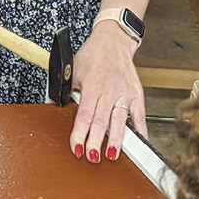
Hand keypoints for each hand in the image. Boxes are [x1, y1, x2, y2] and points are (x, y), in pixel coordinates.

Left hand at [69, 21, 146, 162]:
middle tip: (92, 157)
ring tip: (112, 155)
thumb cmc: (92, 55)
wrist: (113, 41)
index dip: (80, 133)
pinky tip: (140, 142)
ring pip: (120, 120)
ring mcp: (125, 93)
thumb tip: (56, 105)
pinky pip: (139, 114)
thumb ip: (68, 89)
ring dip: (116, 139)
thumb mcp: (74, 69)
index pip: (84, 115)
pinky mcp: (137, 93)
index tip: (77, 147)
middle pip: (101, 121)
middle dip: (95, 141)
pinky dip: (141, 129)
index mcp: (92, 86)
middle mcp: (109, 90)